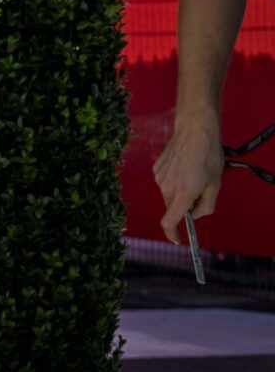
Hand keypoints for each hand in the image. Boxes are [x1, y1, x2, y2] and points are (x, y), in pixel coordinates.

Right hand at [154, 118, 223, 242]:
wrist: (194, 131)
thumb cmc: (209, 158)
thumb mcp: (216, 185)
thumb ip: (207, 206)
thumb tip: (195, 214)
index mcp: (183, 194)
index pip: (169, 221)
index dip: (173, 234)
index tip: (179, 240)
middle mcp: (167, 187)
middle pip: (173, 206)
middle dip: (184, 205)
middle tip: (201, 191)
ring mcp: (159, 177)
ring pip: (169, 194)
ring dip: (179, 192)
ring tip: (193, 174)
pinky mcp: (156, 168)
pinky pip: (165, 182)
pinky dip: (174, 181)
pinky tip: (183, 166)